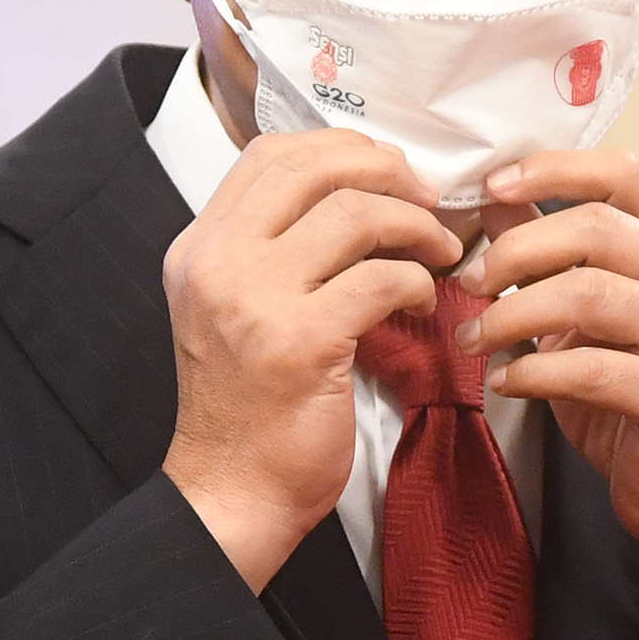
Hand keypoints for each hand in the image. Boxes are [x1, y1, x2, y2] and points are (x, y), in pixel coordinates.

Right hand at [161, 128, 455, 592]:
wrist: (233, 491)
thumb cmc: (250, 407)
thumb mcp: (236, 311)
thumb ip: (272, 252)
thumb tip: (353, 195)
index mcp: (199, 248)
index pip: (268, 154)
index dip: (340, 148)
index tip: (386, 173)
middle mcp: (217, 262)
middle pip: (314, 167)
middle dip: (388, 172)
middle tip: (428, 202)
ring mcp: (255, 300)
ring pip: (355, 214)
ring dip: (416, 226)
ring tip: (439, 253)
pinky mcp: (301, 341)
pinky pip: (381, 278)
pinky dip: (417, 282)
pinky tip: (422, 303)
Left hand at [464, 152, 638, 623]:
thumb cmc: (634, 399)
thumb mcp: (586, 319)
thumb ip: (550, 258)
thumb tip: (493, 197)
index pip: (622, 174)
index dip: (553, 169)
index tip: (491, 185)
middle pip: (595, 228)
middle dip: (514, 251)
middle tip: (466, 284)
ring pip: (588, 294)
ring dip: (511, 314)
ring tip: (473, 339)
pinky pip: (590, 368)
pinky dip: (533, 371)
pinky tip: (505, 382)